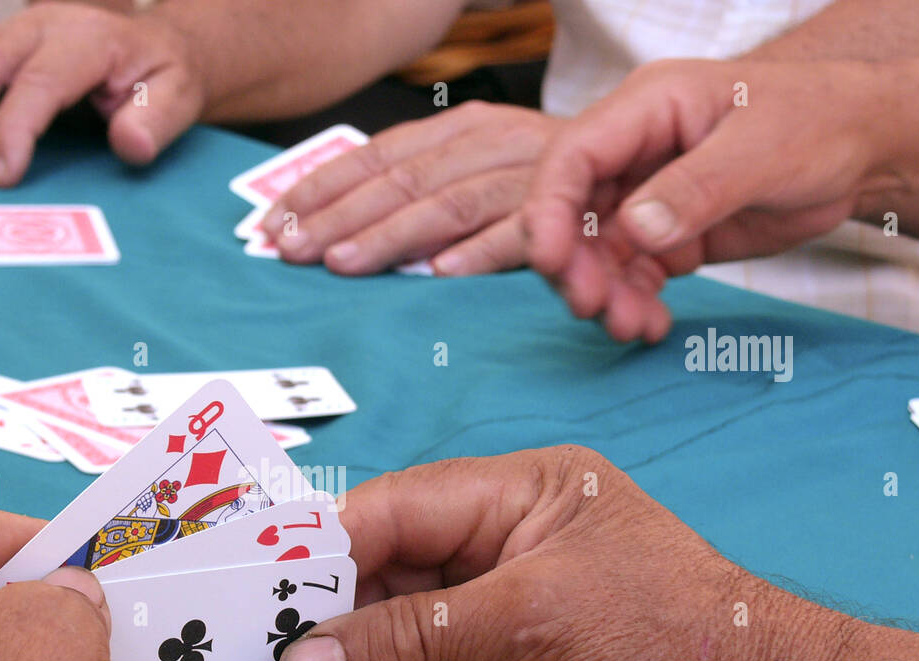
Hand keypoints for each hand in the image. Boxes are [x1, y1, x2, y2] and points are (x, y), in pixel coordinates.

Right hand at [0, 2, 203, 185]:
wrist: (156, 44)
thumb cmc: (163, 76)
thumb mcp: (179, 96)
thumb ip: (157, 121)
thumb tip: (131, 144)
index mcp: (86, 39)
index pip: (40, 82)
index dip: (14, 130)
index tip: (0, 177)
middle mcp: (40, 25)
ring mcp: (10, 30)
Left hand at [260, 101, 561, 274]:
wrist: (647, 165)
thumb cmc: (548, 181)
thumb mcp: (479, 166)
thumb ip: (420, 188)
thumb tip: (338, 227)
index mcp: (461, 128)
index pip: (376, 157)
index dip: (320, 191)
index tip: (271, 225)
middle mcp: (491, 142)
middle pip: (402, 181)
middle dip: (340, 218)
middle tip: (293, 251)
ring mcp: (532, 175)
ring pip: (449, 204)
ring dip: (392, 236)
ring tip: (344, 264)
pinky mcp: (573, 213)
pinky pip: (523, 233)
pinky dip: (483, 252)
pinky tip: (442, 274)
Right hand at [277, 451, 849, 660]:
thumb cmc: (673, 650)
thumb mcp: (530, 630)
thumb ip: (409, 644)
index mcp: (517, 494)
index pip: (391, 511)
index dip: (322, 561)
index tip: (264, 616)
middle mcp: (505, 545)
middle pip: (385, 580)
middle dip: (346, 640)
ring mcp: (507, 613)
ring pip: (400, 639)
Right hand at [522, 59, 886, 342]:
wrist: (861, 146)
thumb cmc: (819, 121)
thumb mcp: (763, 147)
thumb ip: (698, 187)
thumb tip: (638, 228)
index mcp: (646, 109)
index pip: (571, 157)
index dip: (547, 209)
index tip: (548, 259)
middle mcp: (633, 154)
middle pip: (571, 214)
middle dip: (573, 265)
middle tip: (593, 306)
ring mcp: (645, 198)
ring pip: (596, 254)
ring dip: (603, 295)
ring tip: (630, 326)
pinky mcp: (665, 237)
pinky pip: (631, 277)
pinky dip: (633, 305)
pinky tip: (650, 326)